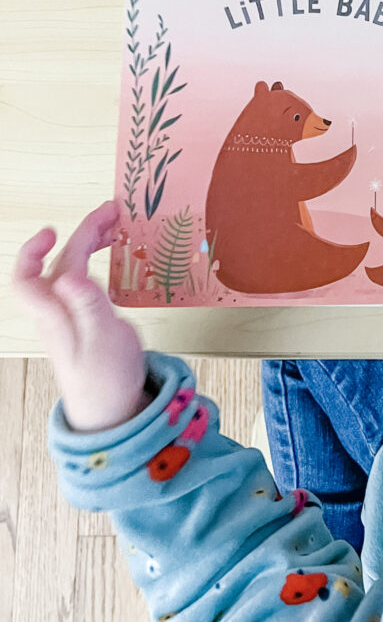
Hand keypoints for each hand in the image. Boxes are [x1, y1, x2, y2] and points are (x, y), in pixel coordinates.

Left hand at [12, 200, 150, 431]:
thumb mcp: (101, 341)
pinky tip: (115, 254)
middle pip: (59, 263)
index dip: (33, 252)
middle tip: (111, 213)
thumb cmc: (104, 380)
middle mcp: (58, 311)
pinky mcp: (88, 317)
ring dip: (90, 242)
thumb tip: (70, 275)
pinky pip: (87, 278)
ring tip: (115, 225)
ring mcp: (72, 313)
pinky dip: (100, 259)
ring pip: (73, 268)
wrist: (111, 408)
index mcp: (55, 314)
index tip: (52, 230)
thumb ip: (87, 306)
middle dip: (82, 233)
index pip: (28, 277)